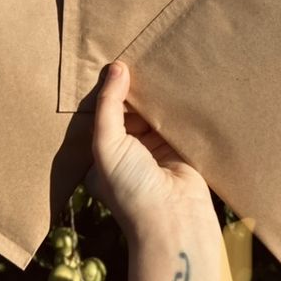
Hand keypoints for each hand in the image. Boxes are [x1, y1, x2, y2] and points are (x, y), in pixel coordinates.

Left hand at [86, 61, 215, 241]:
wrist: (174, 221)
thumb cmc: (130, 189)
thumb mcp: (107, 144)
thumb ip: (109, 106)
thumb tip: (117, 68)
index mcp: (101, 157)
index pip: (101, 118)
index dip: (106, 94)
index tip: (113, 66)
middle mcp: (126, 155)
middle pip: (129, 115)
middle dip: (133, 93)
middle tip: (138, 59)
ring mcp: (154, 154)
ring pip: (153, 117)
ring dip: (156, 98)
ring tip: (158, 66)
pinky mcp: (179, 152)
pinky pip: (176, 123)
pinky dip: (176, 108)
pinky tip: (178, 85)